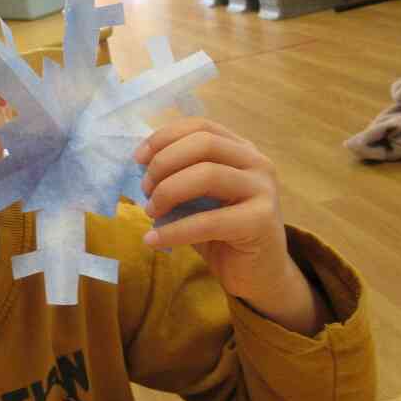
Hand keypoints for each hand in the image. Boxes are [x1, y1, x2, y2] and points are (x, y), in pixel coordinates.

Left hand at [134, 118, 292, 301]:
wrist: (258, 274)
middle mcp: (257, 162)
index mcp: (241, 150)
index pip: (200, 126)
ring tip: (151, 212)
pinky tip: (153, 240)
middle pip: (203, 143)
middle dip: (164, 163)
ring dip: (168, 192)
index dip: (164, 138)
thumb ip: (178, 175)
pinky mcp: (261, 221)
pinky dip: (174, 231)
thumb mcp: (196, 197)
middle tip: (145, 190)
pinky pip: (208, 221)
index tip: (138, 159)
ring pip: (207, 174)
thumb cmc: (221, 233)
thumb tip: (140, 163)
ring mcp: (263, 189)